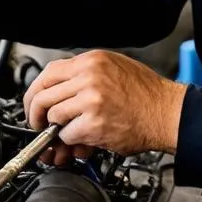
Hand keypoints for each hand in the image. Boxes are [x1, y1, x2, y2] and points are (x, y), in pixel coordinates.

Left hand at [24, 50, 186, 164]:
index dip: (35, 92)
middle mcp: (88, 75)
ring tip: (67, 134)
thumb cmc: (147, 94)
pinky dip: (70, 141)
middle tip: (38, 125)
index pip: (48, 73)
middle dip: (35, 114)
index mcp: (92, 60)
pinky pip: (66, 133)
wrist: (167, 112)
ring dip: (56, 129)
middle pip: (42, 93)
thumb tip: (58, 95)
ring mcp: (90, 98)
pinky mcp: (94, 122)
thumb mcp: (114, 69)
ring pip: (52, 115)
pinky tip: (83, 139)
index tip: (34, 104)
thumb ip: (84, 77)